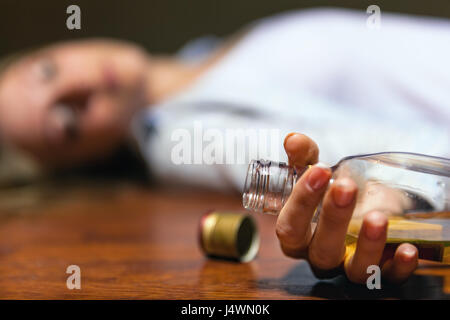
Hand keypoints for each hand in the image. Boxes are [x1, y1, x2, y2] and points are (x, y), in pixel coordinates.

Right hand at [275, 132, 418, 283]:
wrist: (365, 205)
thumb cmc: (332, 192)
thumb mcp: (317, 173)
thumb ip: (304, 157)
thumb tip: (294, 139)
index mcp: (297, 235)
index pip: (290, 227)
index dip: (301, 202)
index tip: (319, 171)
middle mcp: (319, 256)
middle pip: (321, 250)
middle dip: (333, 218)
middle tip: (346, 187)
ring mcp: (350, 266)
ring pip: (354, 269)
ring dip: (367, 245)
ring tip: (377, 217)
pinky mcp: (381, 271)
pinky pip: (389, 278)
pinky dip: (398, 266)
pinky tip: (406, 248)